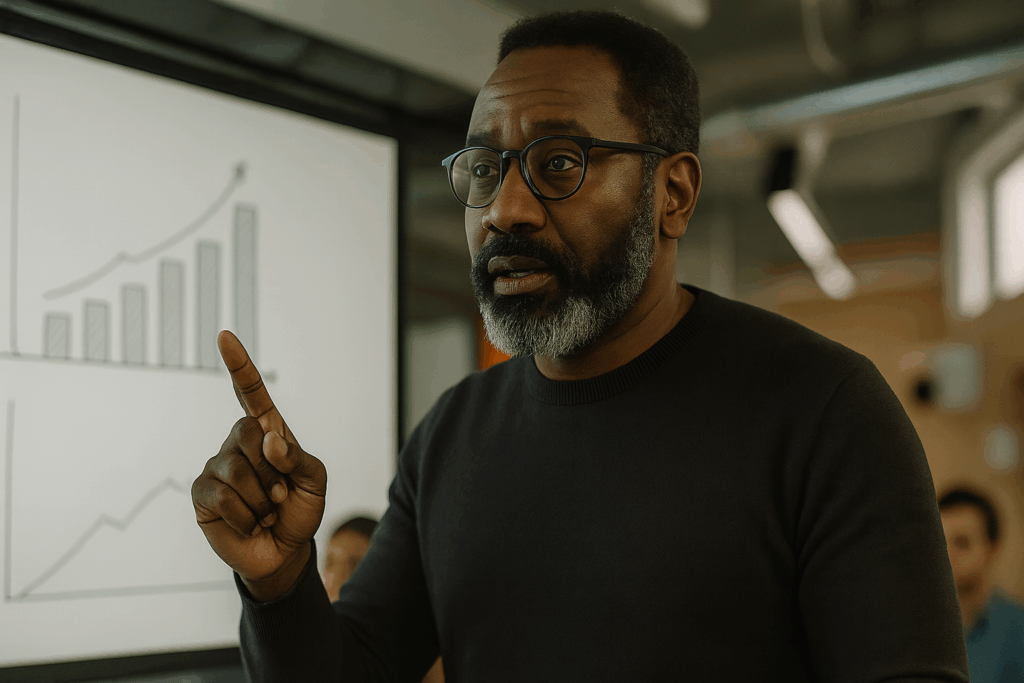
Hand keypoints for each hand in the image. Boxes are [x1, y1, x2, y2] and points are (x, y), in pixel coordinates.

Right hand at [192, 331, 326, 599]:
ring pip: (236, 470)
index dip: (239, 365)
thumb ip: (297, 458)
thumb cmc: (299, 511)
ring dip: (260, 499)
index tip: (225, 336)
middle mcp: (238, 444)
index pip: (250, 393)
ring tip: (265, 510)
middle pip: (247, 434)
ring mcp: (217, 467)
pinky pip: (222, 497)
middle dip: (272, 472)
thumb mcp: (314, 482)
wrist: (283, 552)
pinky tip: (248, 522)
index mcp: (268, 432)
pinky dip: (244, 515)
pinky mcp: (202, 494)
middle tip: (280, 495)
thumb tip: (269, 440)